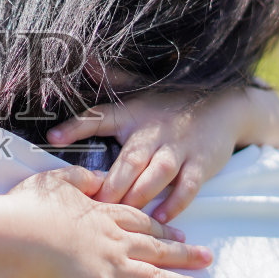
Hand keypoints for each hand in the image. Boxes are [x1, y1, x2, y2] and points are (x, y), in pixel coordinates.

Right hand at [3, 166, 212, 277]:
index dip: (160, 228)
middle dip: (185, 254)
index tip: (178, 233)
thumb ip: (79, 178)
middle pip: (157, 249)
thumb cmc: (24, 210)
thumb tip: (98, 178)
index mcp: (101, 215)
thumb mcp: (53, 181)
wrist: (10, 238)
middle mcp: (113, 242)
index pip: (139, 222)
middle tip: (207, 258)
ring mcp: (110, 270)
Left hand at [45, 85, 278, 223]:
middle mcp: (154, 131)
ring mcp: (180, 148)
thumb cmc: (172, 102)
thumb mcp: (140, 89)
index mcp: (133, 114)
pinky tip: (161, 218)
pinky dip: (175, 202)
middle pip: (130, 159)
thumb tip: (86, 60)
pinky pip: (188, 186)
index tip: (53, 137)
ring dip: (140, 195)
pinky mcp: (202, 163)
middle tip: (95, 205)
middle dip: (112, 183)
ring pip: (157, 174)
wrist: (224, 104)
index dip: (77, 125)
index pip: (101, 117)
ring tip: (124, 214)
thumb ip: (112, 79)